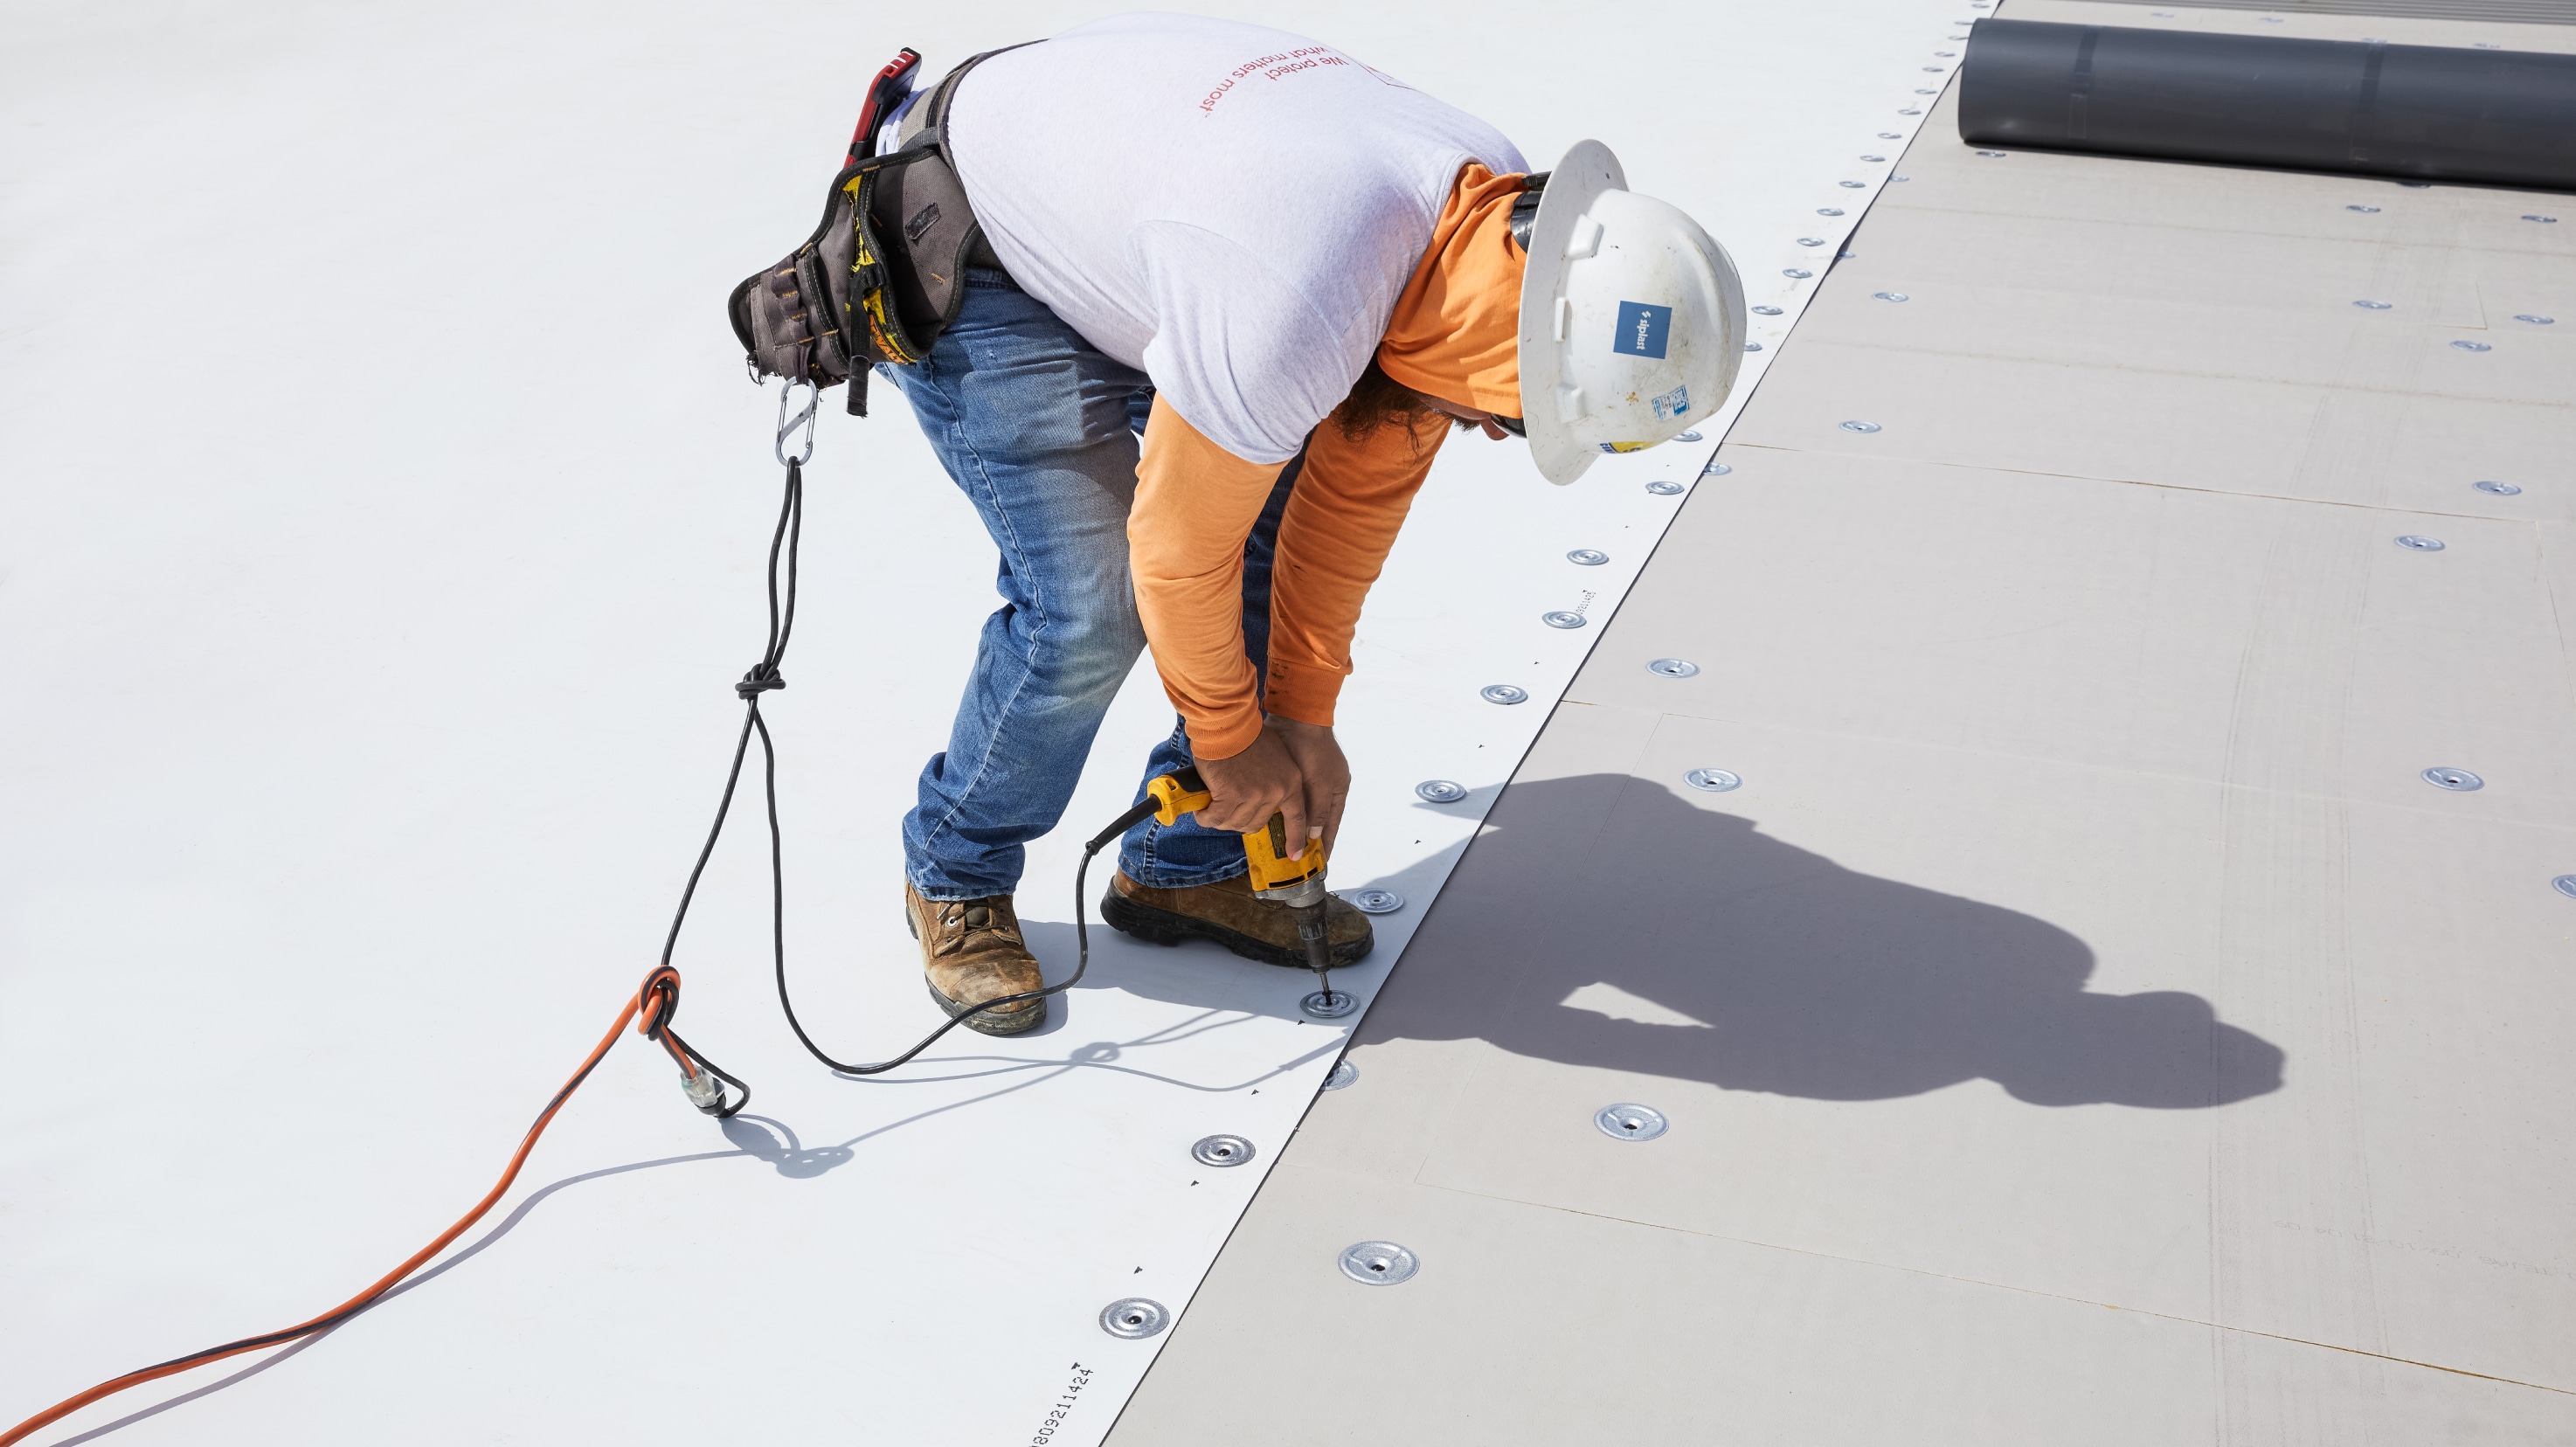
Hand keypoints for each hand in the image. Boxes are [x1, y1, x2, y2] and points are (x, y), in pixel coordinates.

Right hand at [1191, 718, 1349, 860]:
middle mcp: (1276, 791)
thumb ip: (1274, 780)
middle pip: (1257, 824)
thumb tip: (1260, 803)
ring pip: (1235, 823)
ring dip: (1220, 819)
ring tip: (1211, 808)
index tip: (1295, 854)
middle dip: (1239, 820)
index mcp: (1291, 781)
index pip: (1297, 817)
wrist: (1228, 723)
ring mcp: (1254, 795)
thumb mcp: (1274, 756)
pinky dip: (1206, 816)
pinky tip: (1202, 810)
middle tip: (1226, 810)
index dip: (1295, 838)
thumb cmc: (1246, 734)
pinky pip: (1216, 818)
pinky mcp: (1231, 796)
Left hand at [1267, 716, 1349, 858]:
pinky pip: (1286, 797)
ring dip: (1291, 823)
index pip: (1331, 825)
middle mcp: (1324, 786)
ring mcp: (1307, 778)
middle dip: (1307, 837)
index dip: (1325, 844)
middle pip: (1315, 819)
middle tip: (1296, 856)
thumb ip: (1318, 811)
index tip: (1319, 863)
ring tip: (1280, 842)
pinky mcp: (1290, 770)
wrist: (1295, 717)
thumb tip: (1314, 836)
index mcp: (1337, 790)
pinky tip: (1270, 819)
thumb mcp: (1320, 784)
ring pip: (1299, 809)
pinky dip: (1281, 809)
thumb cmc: (1312, 751)